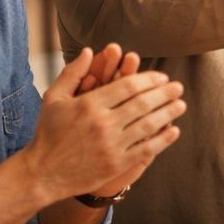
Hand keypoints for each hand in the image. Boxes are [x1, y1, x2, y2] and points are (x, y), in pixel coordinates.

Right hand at [24, 48, 185, 203]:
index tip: (162, 77)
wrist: (42, 173)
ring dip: (169, 113)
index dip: (149, 80)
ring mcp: (111, 145)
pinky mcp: (117, 164)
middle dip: (165, 94)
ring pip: (149, 125)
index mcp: (89, 104)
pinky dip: (163, 139)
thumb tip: (89, 51)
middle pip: (144, 103)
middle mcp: (103, 123)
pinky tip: (174, 131)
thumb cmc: (48, 133)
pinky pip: (146, 149)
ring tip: (181, 105)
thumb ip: (73, 73)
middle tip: (179, 88)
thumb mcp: (53, 98)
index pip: (129, 86)